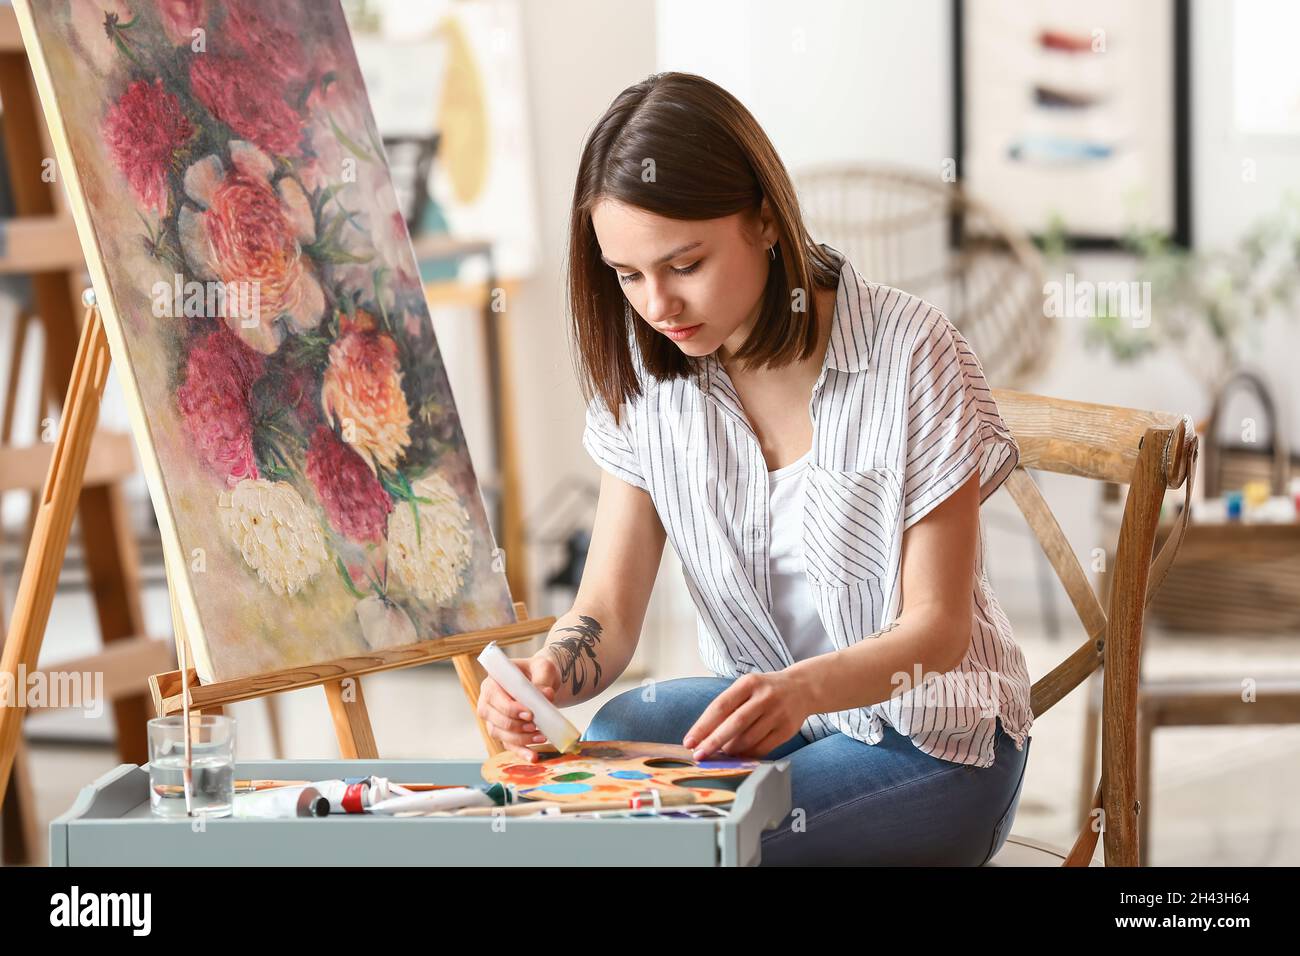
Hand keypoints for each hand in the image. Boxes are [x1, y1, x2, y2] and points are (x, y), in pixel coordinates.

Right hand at [477, 654, 562, 762]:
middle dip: (516, 726)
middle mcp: (488, 701)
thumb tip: (546, 695)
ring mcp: (493, 719)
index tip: (529, 713)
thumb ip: (543, 679)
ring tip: (541, 736)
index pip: (495, 697)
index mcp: (493, 682)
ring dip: (520, 739)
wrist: (541, 680)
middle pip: (495, 719)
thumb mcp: (543, 668)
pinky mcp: (503, 732)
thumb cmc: (537, 671)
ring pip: (500, 734)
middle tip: (535, 725)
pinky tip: (533, 756)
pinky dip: (520, 752)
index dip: (510, 708)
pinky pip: (508, 745)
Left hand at [681, 670, 808, 759]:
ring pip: (749, 739)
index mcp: (748, 683)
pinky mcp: (787, 729)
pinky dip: (747, 754)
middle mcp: (764, 696)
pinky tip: (738, 757)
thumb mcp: (746, 687)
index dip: (703, 726)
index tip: (689, 742)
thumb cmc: (764, 690)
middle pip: (735, 723)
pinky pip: (763, 748)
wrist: (801, 688)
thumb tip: (704, 736)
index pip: (720, 706)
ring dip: (730, 750)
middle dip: (714, 742)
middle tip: (699, 756)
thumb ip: (728, 706)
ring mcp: (778, 713)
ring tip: (719, 755)